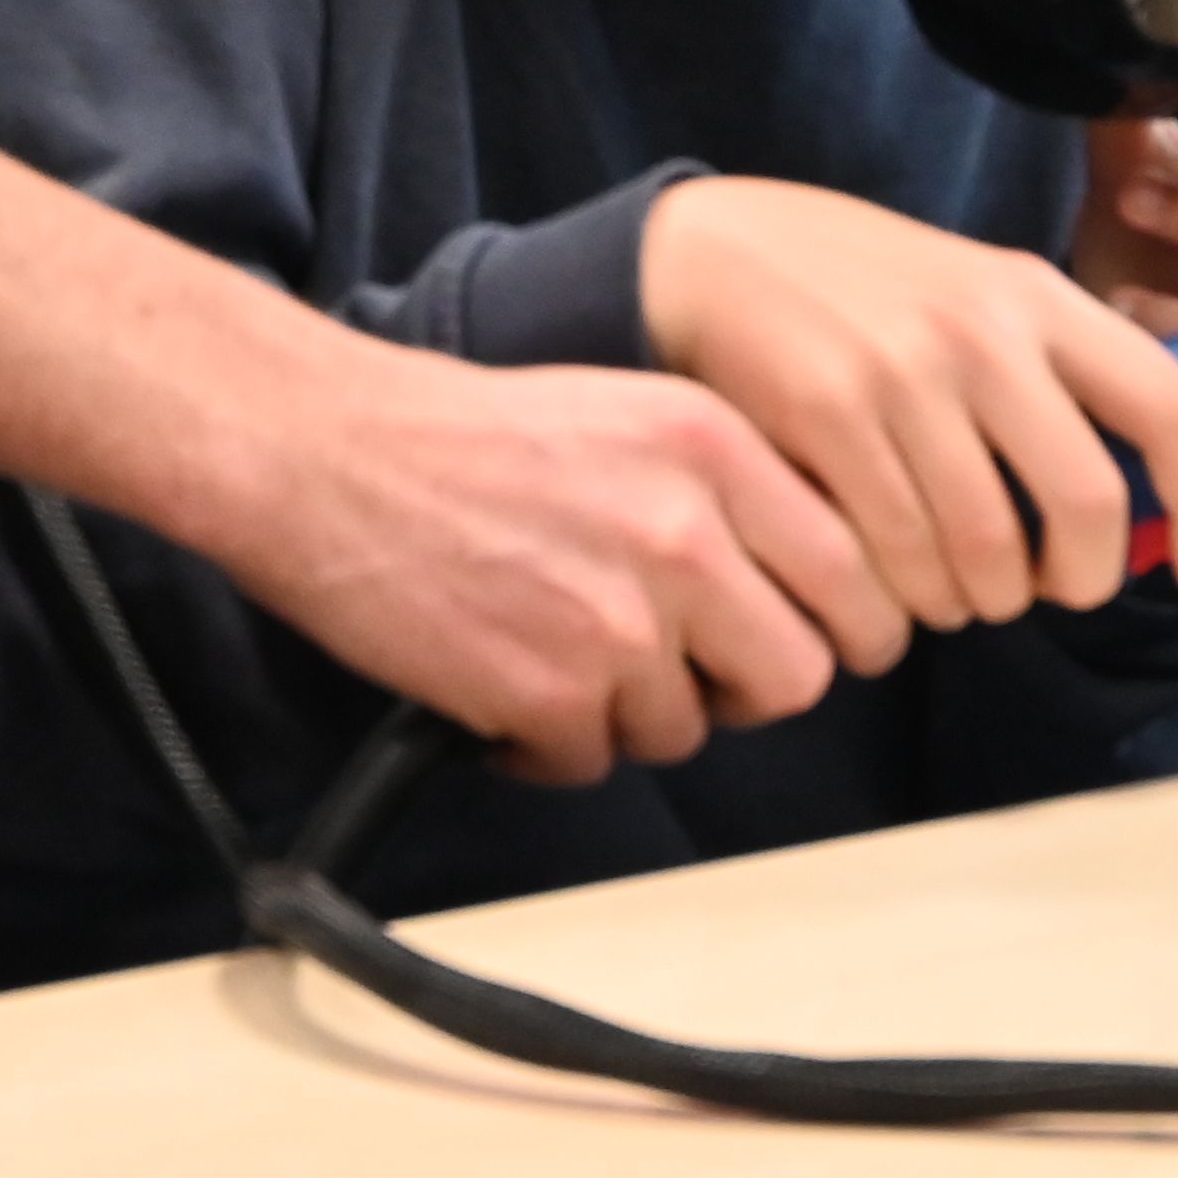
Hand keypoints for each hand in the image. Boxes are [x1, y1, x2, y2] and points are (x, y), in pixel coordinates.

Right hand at [189, 341, 895, 781]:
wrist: (327, 452)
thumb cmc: (467, 436)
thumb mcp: (631, 415)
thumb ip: (726, 488)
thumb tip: (802, 584)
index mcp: (715, 449)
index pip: (850, 575)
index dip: (833, 626)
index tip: (795, 638)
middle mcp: (686, 532)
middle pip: (797, 673)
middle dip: (743, 687)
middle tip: (682, 670)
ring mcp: (621, 620)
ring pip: (690, 727)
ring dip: (632, 712)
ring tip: (558, 653)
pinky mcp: (551, 693)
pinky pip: (593, 762)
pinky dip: (548, 743)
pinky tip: (504, 686)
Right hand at [641, 177, 1177, 624]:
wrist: (713, 251)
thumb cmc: (862, 293)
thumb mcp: (976, 298)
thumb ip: (1056, 378)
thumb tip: (1149, 506)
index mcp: (1039, 296)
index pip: (1172, 406)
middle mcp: (985, 331)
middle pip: (1088, 505)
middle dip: (1081, 580)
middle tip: (1050, 591)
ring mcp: (905, 372)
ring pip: (989, 553)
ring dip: (981, 602)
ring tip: (956, 585)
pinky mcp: (829, 414)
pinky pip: (900, 555)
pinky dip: (907, 597)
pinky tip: (892, 581)